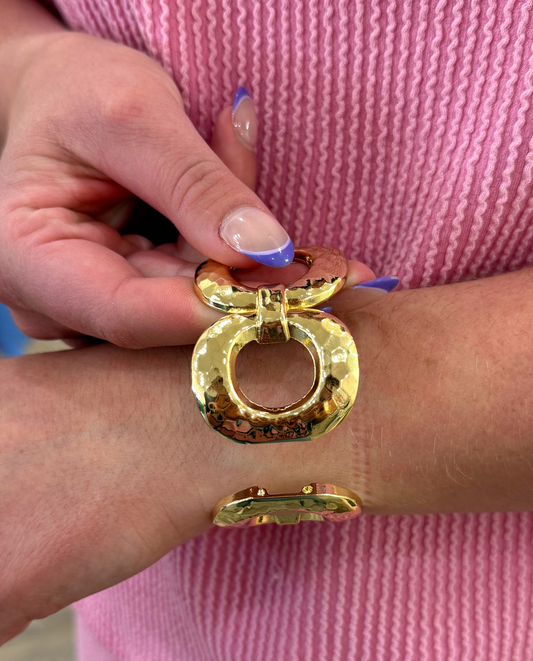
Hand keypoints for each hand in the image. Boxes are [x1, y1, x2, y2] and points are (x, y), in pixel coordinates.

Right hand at [0, 29, 302, 347]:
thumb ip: (194, 183)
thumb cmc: (74, 92)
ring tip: (270, 194)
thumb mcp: (131, 113)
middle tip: (340, 270)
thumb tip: (266, 253)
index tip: (292, 295)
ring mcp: (99, 308)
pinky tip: (249, 206)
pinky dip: (235, 253)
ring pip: (196, 305)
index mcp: (31, 262)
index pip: (127, 313)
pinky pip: (200, 290)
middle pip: (169, 318)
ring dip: (249, 260)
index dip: (213, 311)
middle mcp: (61, 304)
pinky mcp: (137, 300)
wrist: (60, 96)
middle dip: (252, 288)